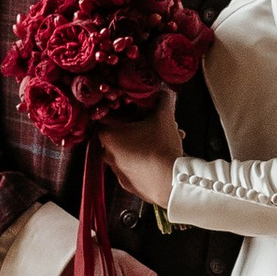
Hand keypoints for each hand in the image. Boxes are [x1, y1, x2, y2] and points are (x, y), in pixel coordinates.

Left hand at [99, 94, 181, 211]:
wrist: (169, 183)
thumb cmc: (161, 148)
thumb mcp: (164, 117)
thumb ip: (164, 100)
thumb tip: (166, 91)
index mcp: (108, 135)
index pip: (109, 116)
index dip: (126, 111)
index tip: (138, 110)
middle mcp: (107, 154)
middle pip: (121, 134)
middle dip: (140, 127)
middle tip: (157, 124)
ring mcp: (117, 171)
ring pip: (130, 151)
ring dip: (145, 144)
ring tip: (167, 140)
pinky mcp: (128, 184)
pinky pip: (135, 167)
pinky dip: (146, 161)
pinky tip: (163, 157)